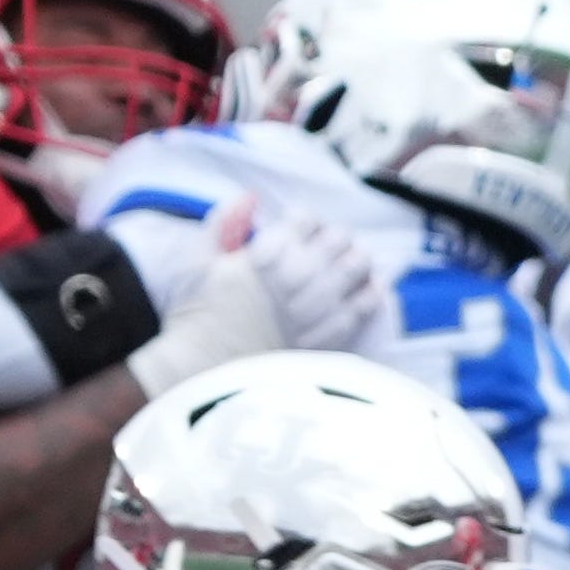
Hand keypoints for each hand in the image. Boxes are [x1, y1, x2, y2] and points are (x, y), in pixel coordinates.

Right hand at [126, 203, 376, 398]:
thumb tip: (250, 198)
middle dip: (336, 237)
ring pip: (354, 271)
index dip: (306, 219)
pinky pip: (358, 311)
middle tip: (331, 245)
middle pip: (337, 239)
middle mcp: (293, 278)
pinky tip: (373, 289)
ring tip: (356, 262)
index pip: (305, 220)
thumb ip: (223, 224)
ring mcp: (312, 310)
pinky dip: (370, 296)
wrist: (203, 371)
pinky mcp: (322, 340)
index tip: (300, 227)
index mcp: (265, 255)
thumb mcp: (196, 261)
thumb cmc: (196, 317)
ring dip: (359, 261)